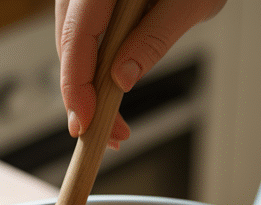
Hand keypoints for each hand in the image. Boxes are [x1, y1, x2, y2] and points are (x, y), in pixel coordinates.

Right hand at [55, 0, 225, 143]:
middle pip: (70, 44)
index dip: (76, 85)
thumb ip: (155, 39)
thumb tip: (121, 80)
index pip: (78, 37)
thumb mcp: (190, 2)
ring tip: (114, 122)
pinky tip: (112, 88)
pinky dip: (96, 65)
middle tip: (110, 135)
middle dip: (84, 96)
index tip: (85, 123)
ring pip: (74, 42)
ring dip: (89, 85)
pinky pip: (86, 33)